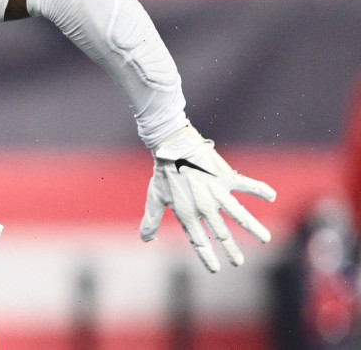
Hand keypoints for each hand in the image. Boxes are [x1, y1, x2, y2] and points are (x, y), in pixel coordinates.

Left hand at [140, 125, 276, 272]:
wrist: (171, 147)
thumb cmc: (163, 173)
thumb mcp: (155, 198)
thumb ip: (151, 220)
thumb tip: (146, 239)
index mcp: (188, 214)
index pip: (199, 242)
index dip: (206, 257)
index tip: (215, 269)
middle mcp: (204, 207)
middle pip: (221, 234)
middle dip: (230, 250)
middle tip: (238, 262)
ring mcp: (217, 193)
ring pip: (239, 215)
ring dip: (253, 228)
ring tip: (266, 239)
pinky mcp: (226, 178)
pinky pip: (247, 185)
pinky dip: (259, 189)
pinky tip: (271, 196)